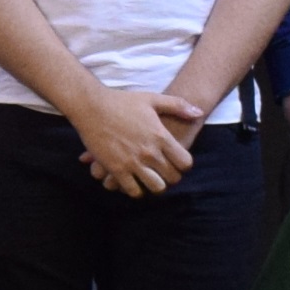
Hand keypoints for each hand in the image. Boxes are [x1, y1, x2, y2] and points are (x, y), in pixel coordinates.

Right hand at [70, 87, 192, 195]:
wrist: (91, 106)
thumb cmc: (122, 101)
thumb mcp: (152, 99)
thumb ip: (177, 105)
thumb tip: (198, 113)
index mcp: (160, 136)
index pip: (185, 162)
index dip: (183, 164)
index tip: (176, 162)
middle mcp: (149, 152)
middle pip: (173, 178)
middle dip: (171, 176)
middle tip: (163, 172)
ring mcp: (132, 162)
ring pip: (155, 187)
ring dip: (155, 185)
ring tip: (150, 178)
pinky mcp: (116, 169)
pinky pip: (133, 190)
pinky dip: (135, 189)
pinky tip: (133, 181)